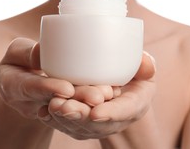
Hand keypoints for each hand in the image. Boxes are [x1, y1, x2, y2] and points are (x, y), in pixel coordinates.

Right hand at [0, 38, 115, 119]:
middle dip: (77, 100)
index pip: (30, 88)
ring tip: (108, 94)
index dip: (48, 89)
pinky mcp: (60, 110)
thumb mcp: (16, 51)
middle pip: (55, 103)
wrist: (22, 79)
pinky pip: (76, 108)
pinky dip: (92, 102)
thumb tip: (42, 50)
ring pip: (69, 109)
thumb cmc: (19, 59)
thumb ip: (27, 51)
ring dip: (89, 103)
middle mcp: (28, 103)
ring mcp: (45, 109)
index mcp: (13, 85)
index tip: (67, 88)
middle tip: (98, 97)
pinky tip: (111, 95)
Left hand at [38, 52, 155, 139]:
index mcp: (134, 104)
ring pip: (79, 126)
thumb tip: (146, 62)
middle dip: (79, 116)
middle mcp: (115, 119)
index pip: (124, 112)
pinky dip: (54, 119)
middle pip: (97, 123)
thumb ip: (145, 66)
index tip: (95, 112)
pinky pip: (66, 125)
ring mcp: (97, 124)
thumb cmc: (135, 74)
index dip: (111, 114)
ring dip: (64, 118)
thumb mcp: (144, 69)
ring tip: (52, 106)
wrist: (123, 87)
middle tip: (64, 107)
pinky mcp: (81, 123)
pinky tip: (43, 112)